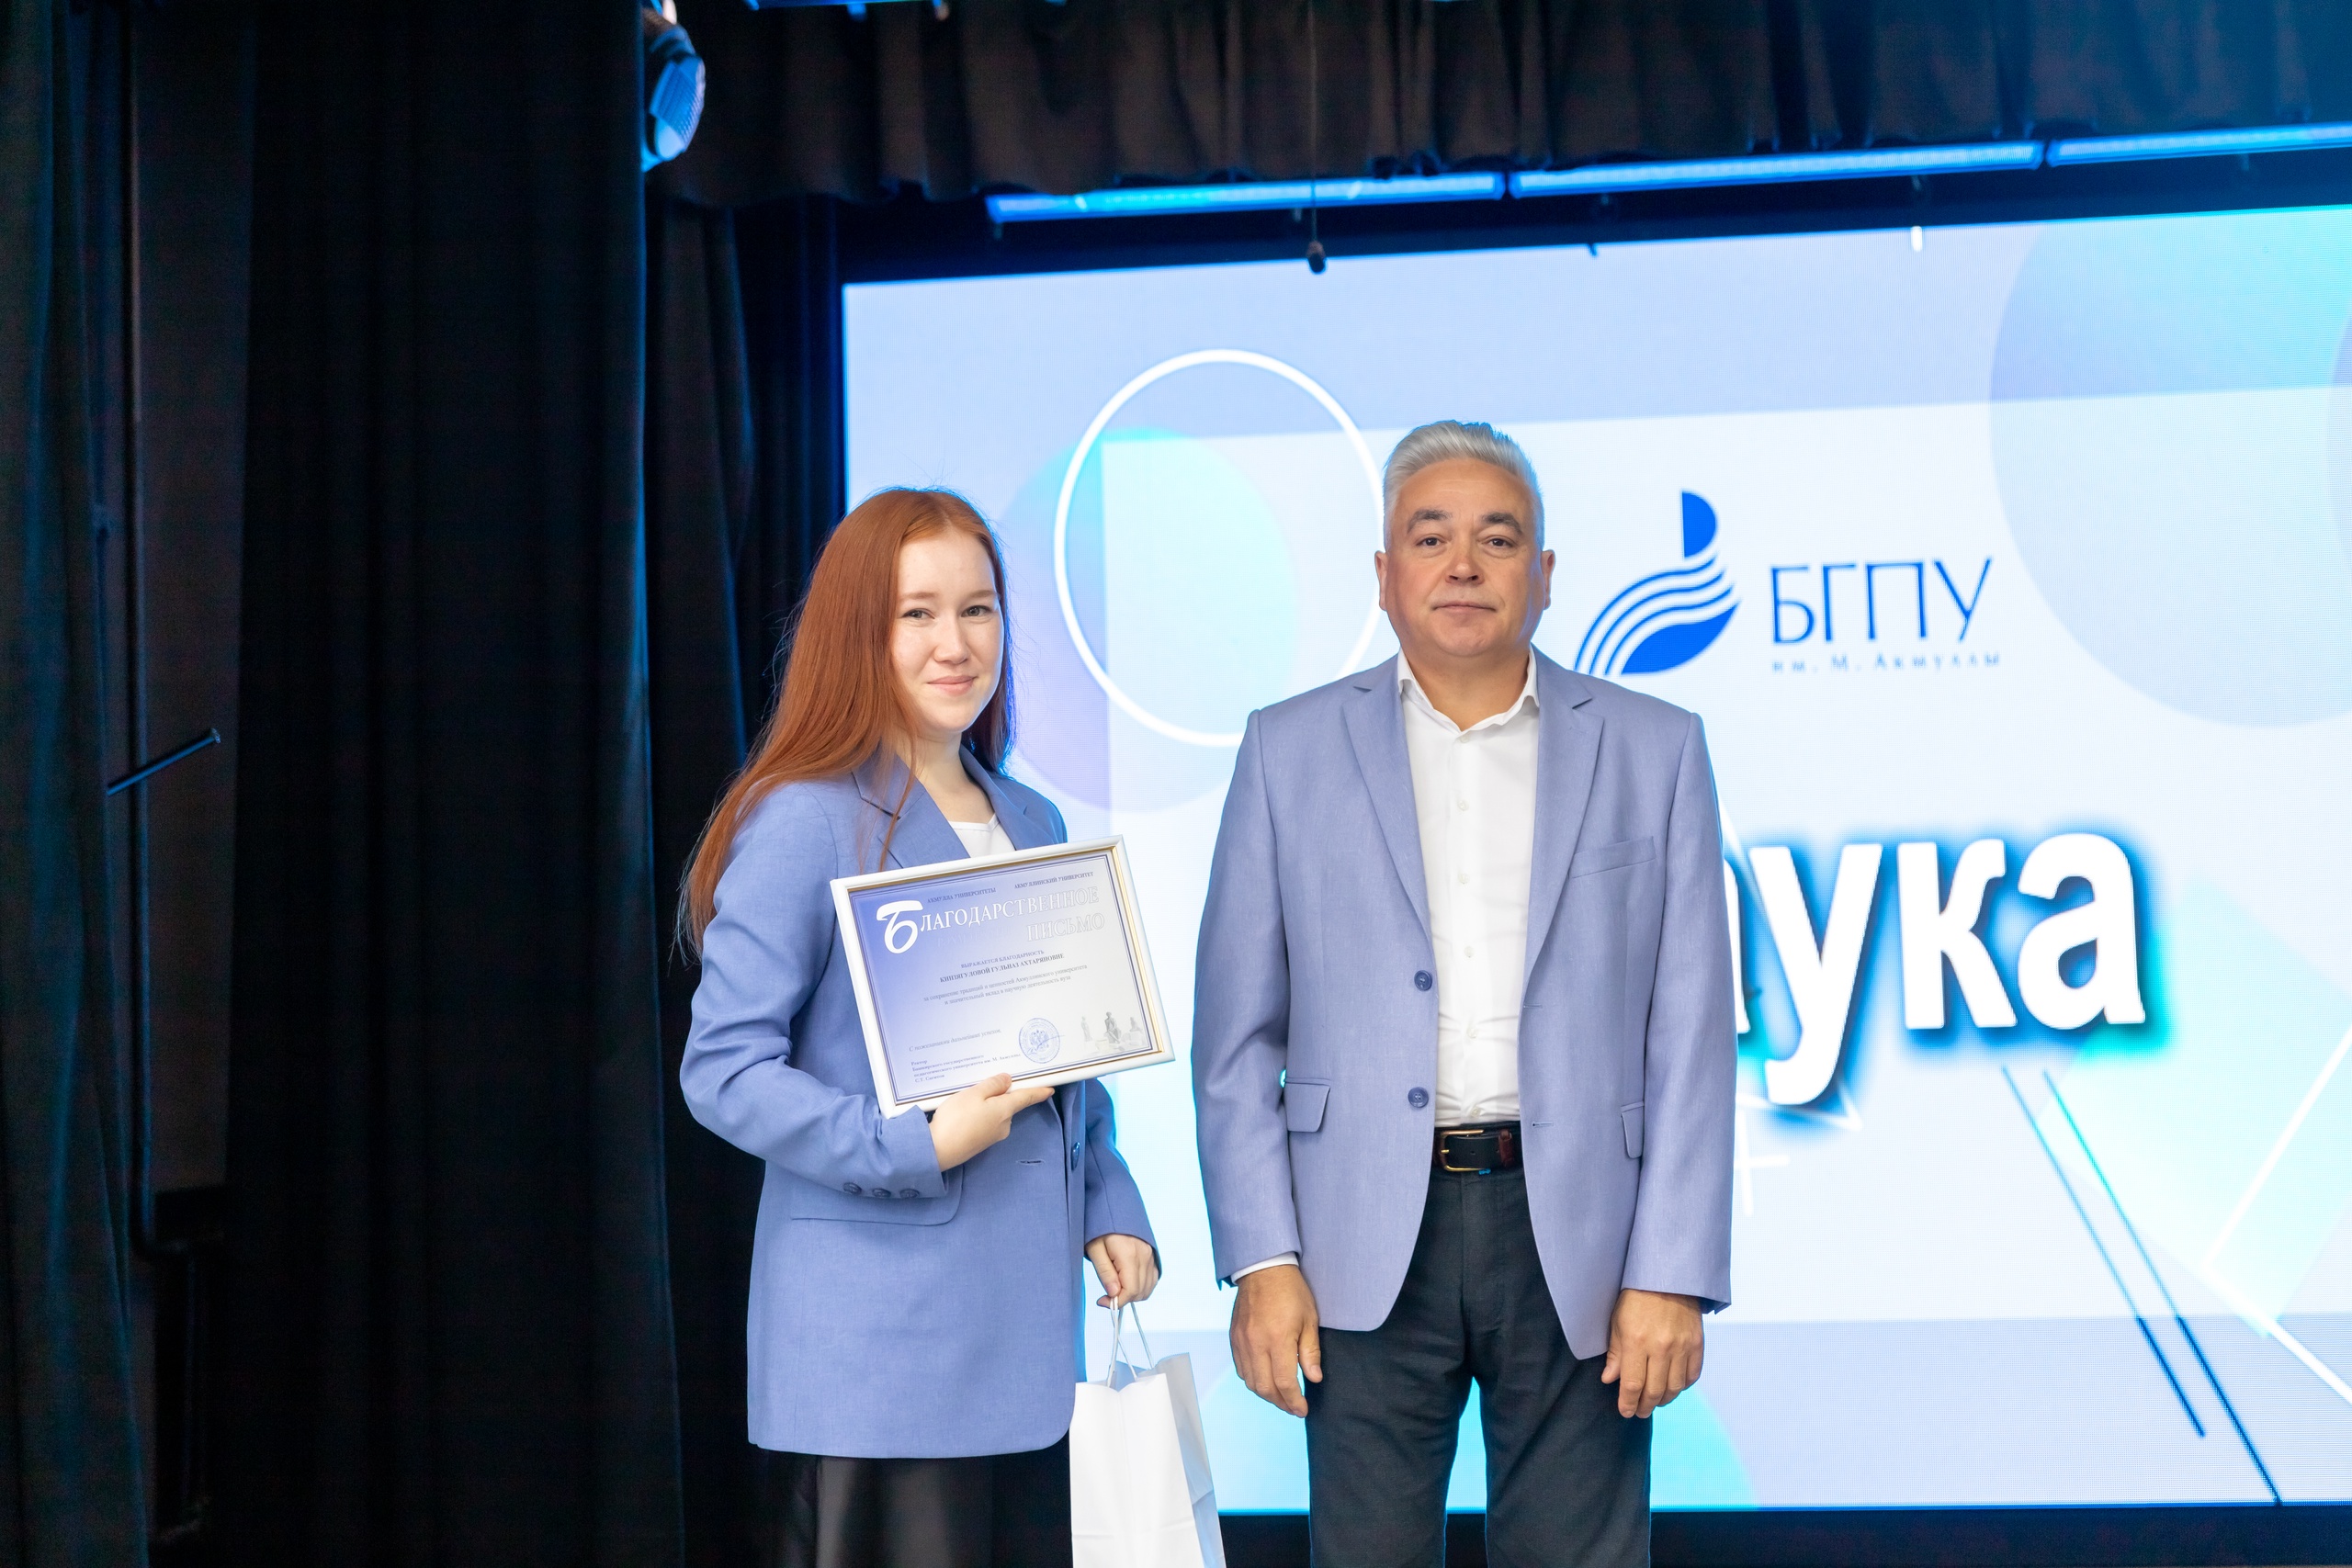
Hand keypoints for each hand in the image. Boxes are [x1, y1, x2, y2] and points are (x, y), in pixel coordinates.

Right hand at [927, 1073, 1053, 1170]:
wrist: (938, 1151)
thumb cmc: (956, 1119)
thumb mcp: (974, 1094)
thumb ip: (993, 1085)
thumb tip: (1008, 1081)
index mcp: (1005, 1110)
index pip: (1026, 1098)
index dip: (1038, 1092)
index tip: (1050, 1089)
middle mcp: (1004, 1125)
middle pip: (1007, 1105)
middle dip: (998, 1096)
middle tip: (979, 1088)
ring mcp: (993, 1136)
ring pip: (995, 1114)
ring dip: (986, 1106)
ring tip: (964, 1103)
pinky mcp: (981, 1143)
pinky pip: (985, 1123)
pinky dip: (978, 1117)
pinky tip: (962, 1116)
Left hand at [1086, 1233, 1159, 1308]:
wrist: (1112, 1207)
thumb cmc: (1099, 1227)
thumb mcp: (1094, 1249)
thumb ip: (1105, 1272)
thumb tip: (1114, 1294)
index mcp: (1129, 1255)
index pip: (1130, 1290)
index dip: (1116, 1301)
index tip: (1102, 1301)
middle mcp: (1144, 1256)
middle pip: (1140, 1291)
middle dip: (1123, 1298)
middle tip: (1106, 1294)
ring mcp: (1150, 1255)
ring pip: (1148, 1288)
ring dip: (1132, 1294)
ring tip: (1116, 1287)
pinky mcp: (1152, 1255)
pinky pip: (1152, 1279)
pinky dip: (1142, 1286)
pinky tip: (1127, 1282)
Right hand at [1230, 1264, 1320, 1416]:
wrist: (1263, 1268)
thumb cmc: (1291, 1291)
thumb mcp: (1310, 1319)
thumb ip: (1310, 1352)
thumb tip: (1314, 1378)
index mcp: (1278, 1339)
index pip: (1285, 1383)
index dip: (1294, 1401)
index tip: (1303, 1409)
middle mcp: (1256, 1343)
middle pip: (1265, 1388)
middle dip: (1281, 1403)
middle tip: (1293, 1407)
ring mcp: (1242, 1341)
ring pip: (1250, 1381)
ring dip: (1266, 1394)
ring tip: (1281, 1396)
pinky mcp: (1234, 1338)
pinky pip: (1241, 1368)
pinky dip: (1253, 1379)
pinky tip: (1265, 1379)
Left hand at [1601, 1288, 1702, 1417]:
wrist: (1667, 1276)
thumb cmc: (1636, 1297)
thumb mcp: (1617, 1322)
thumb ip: (1615, 1353)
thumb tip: (1609, 1379)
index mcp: (1636, 1342)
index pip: (1632, 1385)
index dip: (1628, 1403)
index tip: (1625, 1411)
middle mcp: (1661, 1348)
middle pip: (1654, 1391)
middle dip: (1645, 1406)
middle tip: (1639, 1412)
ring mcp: (1682, 1347)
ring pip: (1674, 1388)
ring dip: (1664, 1400)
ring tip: (1655, 1402)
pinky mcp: (1697, 1344)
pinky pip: (1692, 1375)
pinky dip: (1682, 1386)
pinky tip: (1673, 1387)